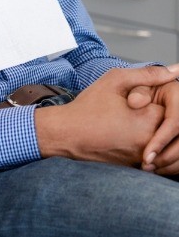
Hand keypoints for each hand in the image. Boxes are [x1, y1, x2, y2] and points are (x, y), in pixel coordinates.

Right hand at [35, 66, 176, 167]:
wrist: (67, 134)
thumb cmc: (87, 107)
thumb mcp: (115, 80)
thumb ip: (148, 74)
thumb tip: (175, 70)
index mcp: (147, 121)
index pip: (168, 106)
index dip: (150, 99)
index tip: (132, 100)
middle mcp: (149, 144)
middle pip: (164, 123)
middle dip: (150, 114)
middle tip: (126, 111)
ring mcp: (142, 158)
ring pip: (157, 138)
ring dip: (147, 129)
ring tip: (123, 122)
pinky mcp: (135, 166)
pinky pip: (149, 151)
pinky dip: (140, 142)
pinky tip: (120, 134)